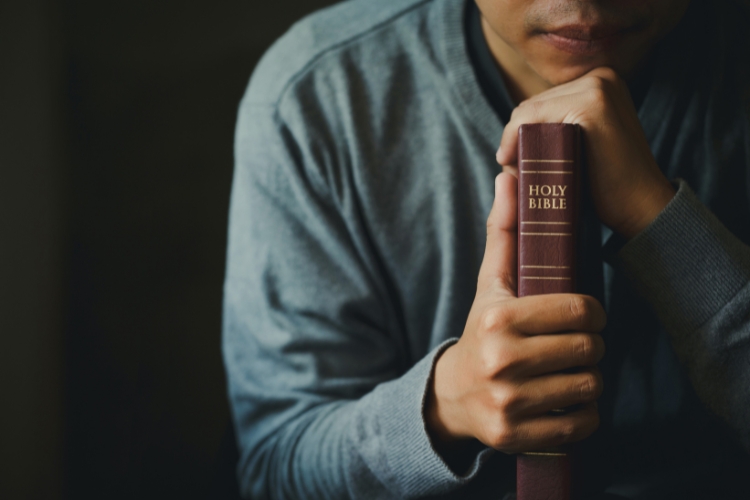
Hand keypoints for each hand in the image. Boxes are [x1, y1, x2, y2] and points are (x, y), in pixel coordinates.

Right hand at [426, 173, 605, 454]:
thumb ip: (504, 231)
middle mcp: (501, 362)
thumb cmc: (483, 330)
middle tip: (581, 344)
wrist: (454, 394)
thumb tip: (509, 176)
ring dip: (590, 379)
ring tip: (573, 369)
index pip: (580, 312)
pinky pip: (580, 425)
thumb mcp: (491, 283)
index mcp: (498, 318)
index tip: (586, 315)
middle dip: (592, 346)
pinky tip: (567, 400)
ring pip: (590, 387)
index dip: (593, 312)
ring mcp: (508, 403)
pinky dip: (584, 414)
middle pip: (590, 350)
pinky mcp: (516, 436)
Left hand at [496, 67, 674, 238]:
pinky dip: (515, 142)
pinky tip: (516, 166)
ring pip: (528, 112)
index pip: (541, 102)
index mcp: (600, 82)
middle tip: (514, 172)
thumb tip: (506, 140)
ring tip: (518, 174)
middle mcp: (601, 77)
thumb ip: (553, 131)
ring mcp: (598, 87)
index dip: (520, 135)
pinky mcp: (591, 104)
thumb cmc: (606, 185)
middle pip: (532, 105)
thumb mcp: (578, 147)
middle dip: (517, 139)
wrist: (642, 207)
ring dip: (514, 143)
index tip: (513, 164)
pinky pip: (530, 118)